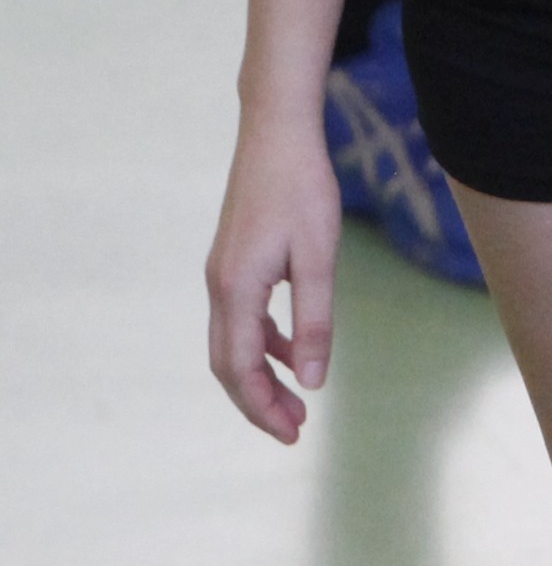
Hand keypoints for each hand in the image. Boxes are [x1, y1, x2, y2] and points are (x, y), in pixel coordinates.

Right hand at [206, 118, 341, 441]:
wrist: (277, 132)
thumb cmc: (303, 189)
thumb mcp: (318, 258)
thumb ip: (314, 321)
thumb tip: (313, 381)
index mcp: (236, 288)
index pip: (239, 368)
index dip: (263, 407)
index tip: (293, 433)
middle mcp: (219, 285)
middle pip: (228, 364)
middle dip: (258, 401)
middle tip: (294, 430)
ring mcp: (223, 272)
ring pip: (233, 343)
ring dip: (261, 375)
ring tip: (298, 402)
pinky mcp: (234, 261)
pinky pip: (242, 318)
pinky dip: (265, 343)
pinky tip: (296, 351)